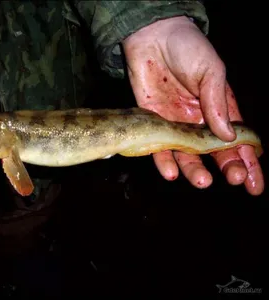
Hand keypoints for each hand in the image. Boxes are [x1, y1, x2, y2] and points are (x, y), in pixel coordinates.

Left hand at [122, 16, 263, 194]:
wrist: (152, 38)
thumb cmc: (188, 49)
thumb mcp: (211, 71)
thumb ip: (219, 103)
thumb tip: (228, 136)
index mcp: (220, 109)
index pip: (238, 140)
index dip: (248, 162)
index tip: (254, 184)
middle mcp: (198, 122)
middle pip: (215, 152)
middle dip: (228, 168)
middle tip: (234, 179)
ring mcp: (175, 124)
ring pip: (186, 155)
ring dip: (195, 170)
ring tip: (203, 181)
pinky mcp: (152, 123)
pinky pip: (158, 147)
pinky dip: (164, 161)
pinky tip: (170, 172)